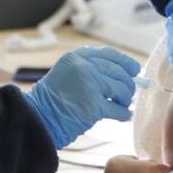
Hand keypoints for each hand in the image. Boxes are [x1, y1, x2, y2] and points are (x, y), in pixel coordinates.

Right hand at [22, 46, 139, 148]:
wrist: (37, 117)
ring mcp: (89, 84)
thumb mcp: (66, 74)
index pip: (109, 54)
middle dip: (127, 83)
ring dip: (126, 98)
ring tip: (124, 104)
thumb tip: (121, 76)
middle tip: (129, 93)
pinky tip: (123, 115)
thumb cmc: (51, 100)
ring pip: (121, 88)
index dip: (124, 62)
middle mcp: (83, 66)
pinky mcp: (94, 105)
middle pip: (118, 71)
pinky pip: (118, 109)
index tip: (134, 69)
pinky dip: (123, 113)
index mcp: (75, 57)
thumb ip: (89, 70)